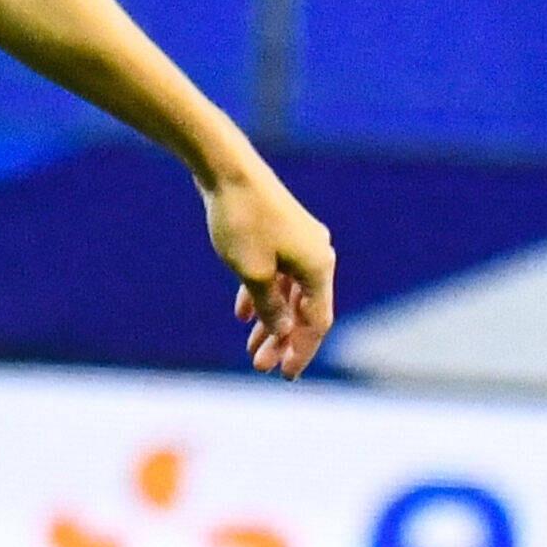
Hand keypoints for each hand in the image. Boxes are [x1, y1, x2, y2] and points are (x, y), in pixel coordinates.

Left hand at [207, 161, 335, 377]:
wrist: (228, 170)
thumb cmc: (241, 222)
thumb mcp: (253, 274)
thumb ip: (271, 307)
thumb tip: (286, 331)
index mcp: (319, 266)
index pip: (317, 321)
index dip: (302, 351)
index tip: (284, 375)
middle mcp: (317, 254)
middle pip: (304, 309)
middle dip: (282, 339)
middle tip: (260, 366)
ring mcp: (300, 242)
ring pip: (288, 292)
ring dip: (271, 320)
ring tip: (250, 347)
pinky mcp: (280, 233)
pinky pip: (276, 273)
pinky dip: (262, 294)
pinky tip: (242, 315)